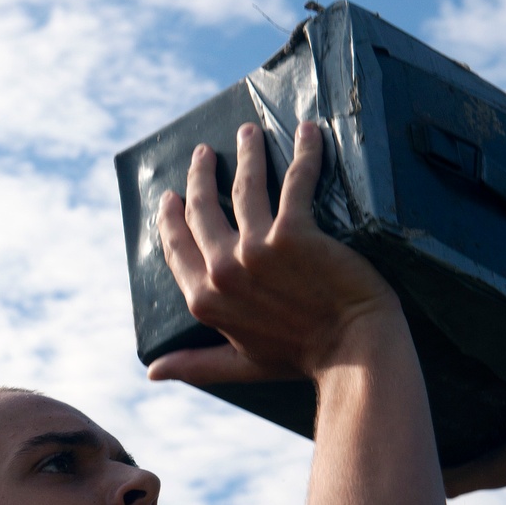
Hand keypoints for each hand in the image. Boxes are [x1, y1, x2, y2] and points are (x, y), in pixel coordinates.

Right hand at [149, 120, 399, 386]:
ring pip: (245, 184)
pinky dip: (305, 151)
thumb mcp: (241, 365)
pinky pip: (296, 179)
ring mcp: (257, 249)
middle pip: (203, 209)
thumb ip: (196, 365)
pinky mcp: (294, 232)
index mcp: (206, 301)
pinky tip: (309, 131)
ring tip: (248, 133)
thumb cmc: (301, 360)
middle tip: (204, 153)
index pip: (178, 248)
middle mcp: (224, 271)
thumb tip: (152, 373)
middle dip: (201, 176)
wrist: (352, 353)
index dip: (172, 218)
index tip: (172, 197)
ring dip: (246, 152)